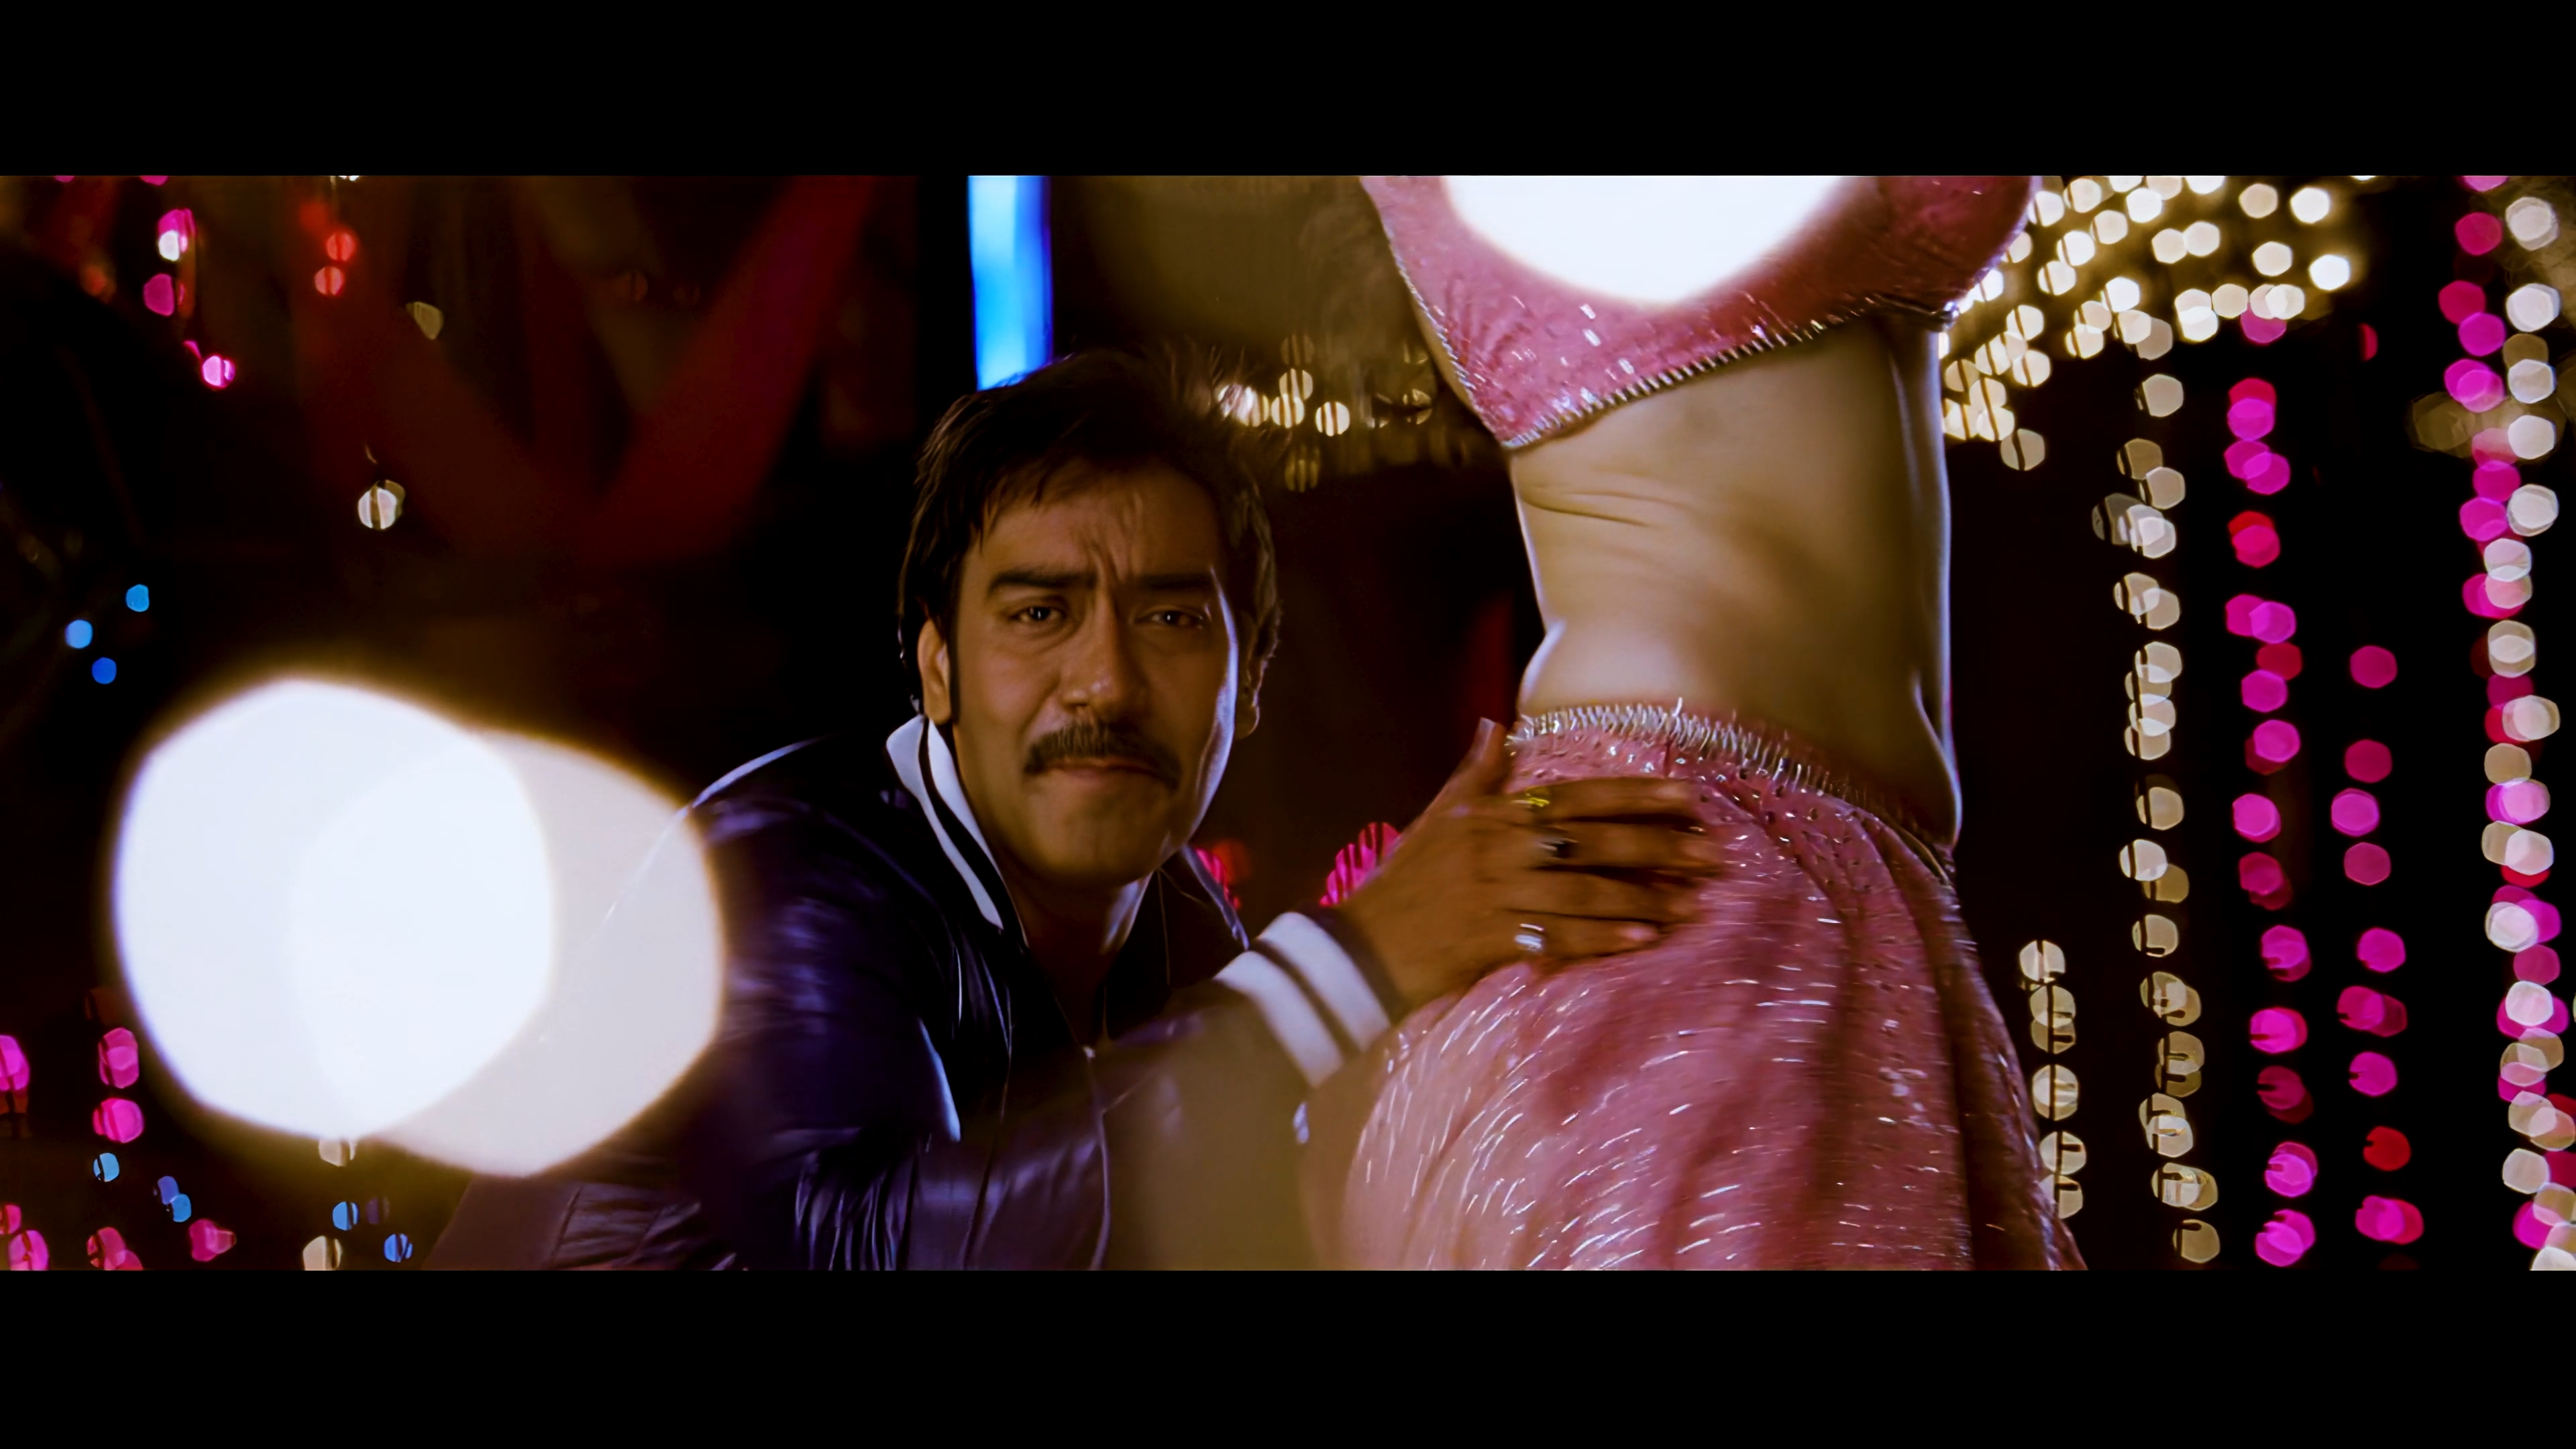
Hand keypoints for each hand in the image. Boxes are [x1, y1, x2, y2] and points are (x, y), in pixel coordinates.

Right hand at [1335, 719, 1719, 1007]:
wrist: (1360, 946)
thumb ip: (1475, 775)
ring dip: (1645, 899)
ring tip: (1694, 905)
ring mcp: (1498, 894)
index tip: (1688, 798)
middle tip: (1713, 855)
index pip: (1579, 799)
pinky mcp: (1494, 939)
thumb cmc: (1405, 882)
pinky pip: (1559, 937)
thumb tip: (1497, 726)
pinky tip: (1644, 941)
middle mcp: (1502, 850)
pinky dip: (1603, 938)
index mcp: (1495, 817)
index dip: (1636, 797)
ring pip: (1586, 892)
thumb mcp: (1437, 818)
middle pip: (1595, 843)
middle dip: (1660, 848)